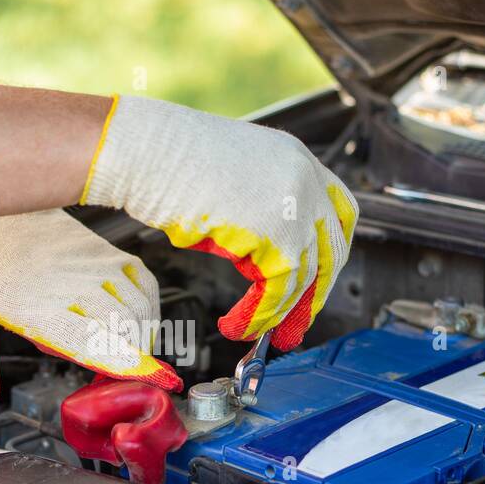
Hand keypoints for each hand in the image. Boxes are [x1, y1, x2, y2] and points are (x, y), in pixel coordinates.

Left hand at [0, 209, 181, 414]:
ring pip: (138, 305)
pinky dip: (150, 303)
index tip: (153, 378)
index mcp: (36, 307)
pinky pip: (143, 279)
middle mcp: (71, 285)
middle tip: (127, 374)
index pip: (90, 341)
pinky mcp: (102, 248)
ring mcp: (92, 264)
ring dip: (145, 333)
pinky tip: (142, 316)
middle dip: (135, 357)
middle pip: (124, 328)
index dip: (124, 362)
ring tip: (136, 351)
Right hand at [81, 95, 357, 350]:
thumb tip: (265, 265)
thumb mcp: (236, 183)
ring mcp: (295, 205)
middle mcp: (305, 180)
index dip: (328, 253)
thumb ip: (264, 214)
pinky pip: (279, 289)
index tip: (315, 283)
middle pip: (331, 251)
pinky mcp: (276, 234)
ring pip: (304, 278)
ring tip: (251, 331)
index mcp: (298, 160)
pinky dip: (258, 316)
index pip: (339, 213)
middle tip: (293, 326)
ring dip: (277, 314)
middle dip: (311, 297)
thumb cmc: (171, 164)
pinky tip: (237, 324)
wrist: (145, 152)